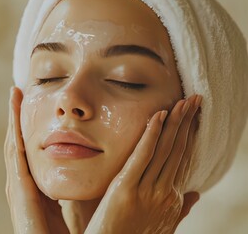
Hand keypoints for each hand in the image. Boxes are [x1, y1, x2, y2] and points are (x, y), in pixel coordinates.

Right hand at [4, 87, 68, 233]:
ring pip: (14, 144)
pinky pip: (15, 154)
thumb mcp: (76, 203)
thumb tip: (99, 166)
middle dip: (17, 117)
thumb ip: (82, 186)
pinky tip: (15, 114)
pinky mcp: (18, 190)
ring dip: (12, 119)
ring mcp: (17, 187)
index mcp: (37, 187)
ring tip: (14, 95)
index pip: (31, 150)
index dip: (30, 127)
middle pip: (19, 143)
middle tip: (18, 91)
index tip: (36, 104)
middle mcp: (23, 184)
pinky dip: (13, 132)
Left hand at [85, 95, 201, 233]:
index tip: (193, 117)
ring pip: (164, 150)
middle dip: (187, 123)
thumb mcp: (162, 224)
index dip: (189, 136)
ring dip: (174, 123)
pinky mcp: (126, 189)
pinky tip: (158, 115)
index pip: (183, 160)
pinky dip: (151, 135)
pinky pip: (141, 157)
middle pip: (177, 150)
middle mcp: (164, 193)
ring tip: (182, 101)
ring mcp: (146, 191)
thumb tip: (195, 195)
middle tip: (194, 100)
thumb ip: (178, 209)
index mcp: (170, 199)